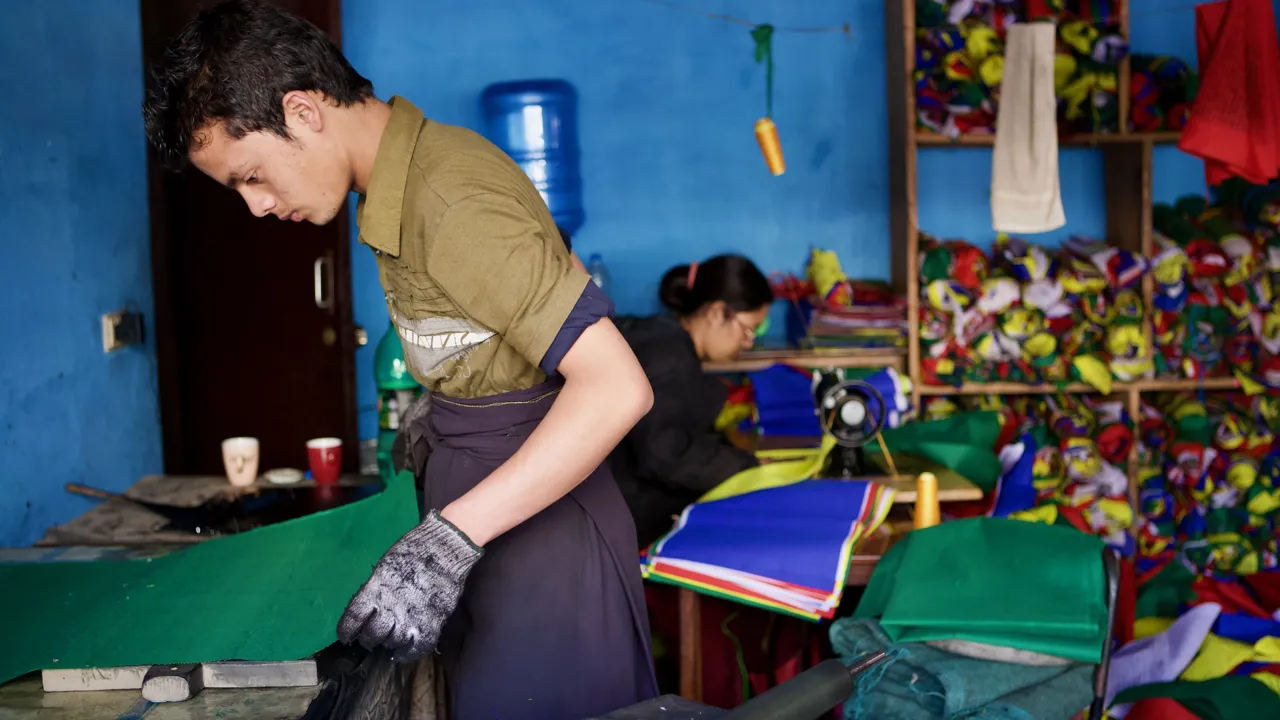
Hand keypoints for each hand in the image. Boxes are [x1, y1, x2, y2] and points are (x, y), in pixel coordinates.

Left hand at [337, 510, 482, 662]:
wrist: (445, 549)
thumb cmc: (412, 551)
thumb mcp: (385, 567)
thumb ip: (375, 590)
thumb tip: (369, 607)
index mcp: (375, 591)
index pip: (353, 619)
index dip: (347, 630)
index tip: (347, 635)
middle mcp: (390, 609)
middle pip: (372, 636)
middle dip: (369, 638)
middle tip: (372, 636)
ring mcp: (411, 619)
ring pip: (392, 643)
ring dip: (388, 642)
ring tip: (390, 637)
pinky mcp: (431, 624)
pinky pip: (415, 649)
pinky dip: (406, 654)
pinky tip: (401, 651)